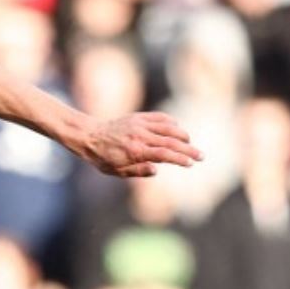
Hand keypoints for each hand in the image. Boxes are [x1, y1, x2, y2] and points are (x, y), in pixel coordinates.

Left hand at [79, 112, 201, 177]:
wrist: (88, 136)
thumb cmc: (102, 157)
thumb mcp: (116, 171)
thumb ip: (137, 171)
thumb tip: (156, 170)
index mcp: (135, 151)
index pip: (164, 154)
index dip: (179, 159)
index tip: (190, 163)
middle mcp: (140, 136)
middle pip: (171, 141)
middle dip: (188, 149)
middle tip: (201, 156)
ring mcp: (140, 125)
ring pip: (169, 127)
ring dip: (183, 135)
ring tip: (189, 143)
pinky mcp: (138, 117)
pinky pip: (160, 117)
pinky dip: (171, 122)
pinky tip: (176, 128)